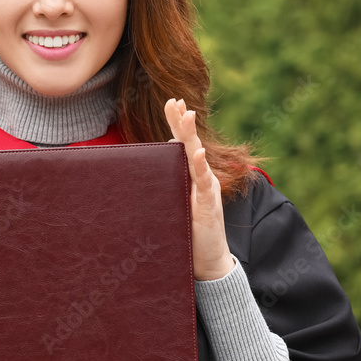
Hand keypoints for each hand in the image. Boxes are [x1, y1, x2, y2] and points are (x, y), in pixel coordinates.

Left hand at [165, 98, 234, 280]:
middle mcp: (201, 177)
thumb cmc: (189, 231)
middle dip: (183, 121)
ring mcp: (206, 189)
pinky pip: (204, 183)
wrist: (208, 260)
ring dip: (191, 134)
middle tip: (176, 100)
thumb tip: (151, 165)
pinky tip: (196, 152)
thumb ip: (166, 184)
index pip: (183, 143)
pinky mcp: (208, 205)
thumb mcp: (174, 202)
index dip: (178, 122)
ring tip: (187, 114)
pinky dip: (200, 166)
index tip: (172, 101)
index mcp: (192, 175)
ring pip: (197, 156)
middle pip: (190, 143)